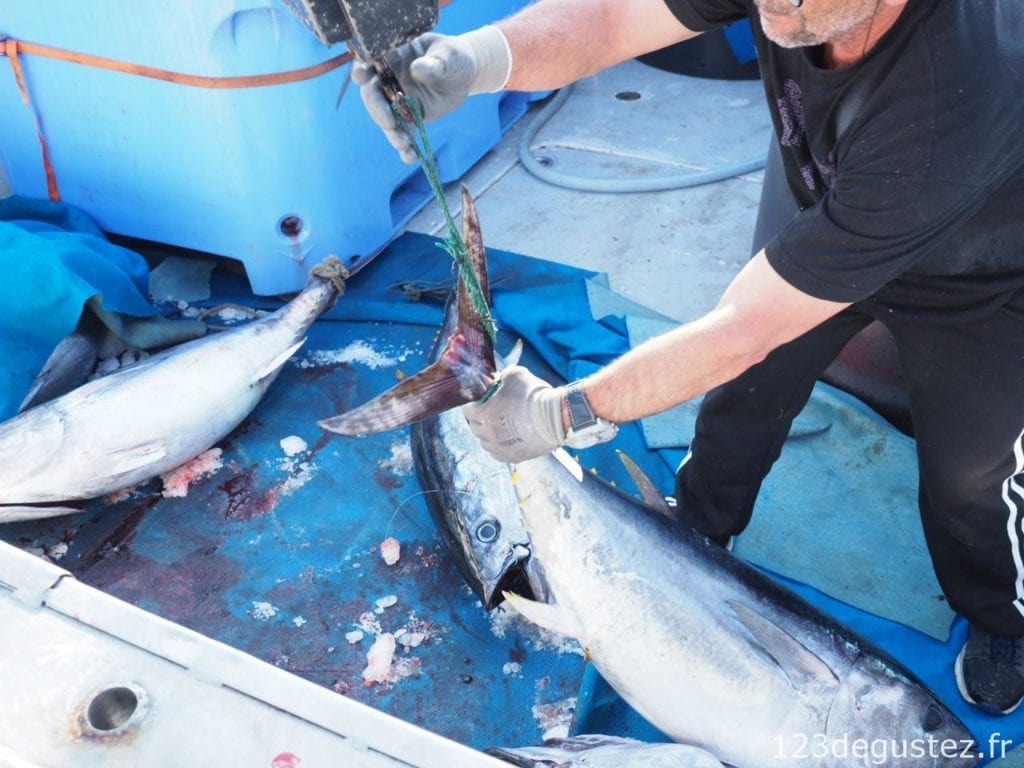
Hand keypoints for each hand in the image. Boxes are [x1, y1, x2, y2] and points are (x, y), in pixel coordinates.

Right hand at [352, 26, 511, 162]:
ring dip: (392, 133)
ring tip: (404, 144)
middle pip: (372, 95)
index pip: (370, 61)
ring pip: (386, 119)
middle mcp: (388, 79)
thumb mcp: (449, 55)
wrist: (464, 74)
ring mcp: (397, 101)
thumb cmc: (453, 57)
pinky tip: (411, 156)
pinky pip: (403, 134)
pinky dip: (405, 149)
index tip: (363, 75)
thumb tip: (417, 69)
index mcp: (392, 56)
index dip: (362, 68)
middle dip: (377, 109)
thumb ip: (434, 62)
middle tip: (389, 122)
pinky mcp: (409, 119)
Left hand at [463, 366, 566, 462]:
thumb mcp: (514, 374)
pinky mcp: (512, 457)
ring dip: (486, 433)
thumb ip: (500, 377)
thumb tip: (496, 378)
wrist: (557, 417)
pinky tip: (504, 439)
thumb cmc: (535, 394)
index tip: (477, 399)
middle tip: (487, 410)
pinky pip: (497, 453)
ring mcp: (499, 447)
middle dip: (477, 417)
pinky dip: (497, 446)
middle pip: (474, 426)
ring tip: (496, 425)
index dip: (472, 402)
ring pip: (484, 441)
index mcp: (484, 412)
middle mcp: (488, 433)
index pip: (467, 408)